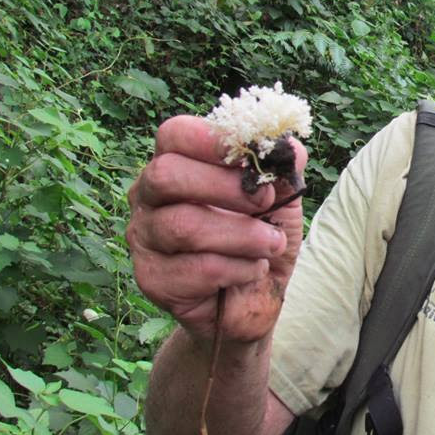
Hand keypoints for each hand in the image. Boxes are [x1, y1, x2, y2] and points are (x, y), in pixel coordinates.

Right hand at [126, 115, 306, 343]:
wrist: (254, 299)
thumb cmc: (261, 238)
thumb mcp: (282, 199)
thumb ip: (283, 170)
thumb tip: (289, 146)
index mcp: (178, 164)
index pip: (175, 135)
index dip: (211, 140)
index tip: (251, 156)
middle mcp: (150, 197)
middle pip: (166, 175)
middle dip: (225, 187)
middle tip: (265, 200)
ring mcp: (144, 238)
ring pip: (184, 226)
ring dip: (242, 234)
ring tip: (273, 243)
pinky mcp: (152, 279)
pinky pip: (197, 268)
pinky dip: (238, 268)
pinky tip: (253, 270)